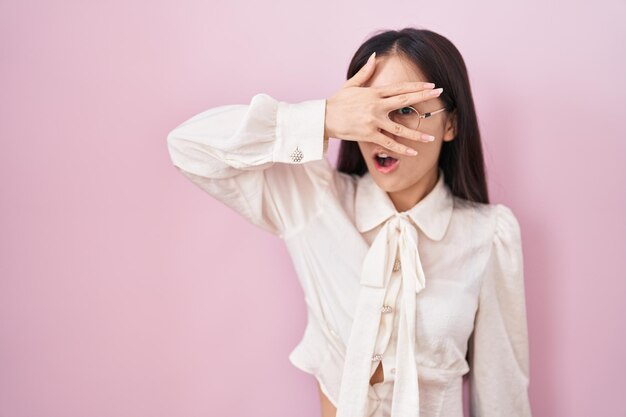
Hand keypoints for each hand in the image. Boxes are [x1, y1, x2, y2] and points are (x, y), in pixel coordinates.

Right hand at [324, 52, 442, 155]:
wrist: (323, 118)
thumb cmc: (337, 101)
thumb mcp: (351, 84)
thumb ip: (365, 72)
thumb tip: (374, 57)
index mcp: (374, 93)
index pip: (400, 88)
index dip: (417, 86)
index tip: (431, 85)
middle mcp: (376, 106)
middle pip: (404, 101)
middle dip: (423, 97)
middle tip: (439, 94)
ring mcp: (373, 121)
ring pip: (400, 128)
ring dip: (417, 134)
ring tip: (431, 138)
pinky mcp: (368, 135)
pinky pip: (388, 144)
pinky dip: (401, 149)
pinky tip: (414, 153)